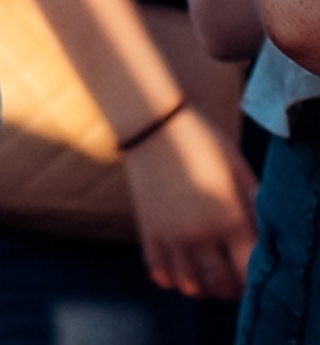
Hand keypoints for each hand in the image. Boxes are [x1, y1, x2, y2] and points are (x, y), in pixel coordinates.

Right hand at [125, 105, 256, 298]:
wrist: (151, 125)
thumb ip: (256, 204)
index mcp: (230, 217)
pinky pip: (159, 272)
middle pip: (220, 285)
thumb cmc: (202, 142)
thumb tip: (268, 231)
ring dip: (204, 288)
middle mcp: (200, 232)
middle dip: (233, 289)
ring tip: (209, 277)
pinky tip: (181, 269)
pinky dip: (172, 279)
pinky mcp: (147, 230)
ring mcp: (170, 234)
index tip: (258, 276)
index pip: (250, 271)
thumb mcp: (239, 169)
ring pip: (189, 285)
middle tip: (236, 279)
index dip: (257, 281)